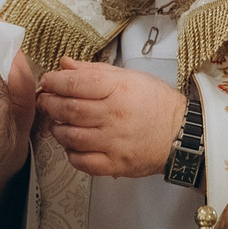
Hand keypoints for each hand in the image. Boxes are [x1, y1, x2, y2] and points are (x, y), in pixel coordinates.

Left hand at [36, 58, 187, 178]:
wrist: (182, 134)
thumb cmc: (156, 103)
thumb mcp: (129, 77)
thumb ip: (94, 71)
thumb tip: (65, 64)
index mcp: (119, 89)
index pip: (77, 83)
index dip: (55, 81)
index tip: (48, 81)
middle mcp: (115, 115)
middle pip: (69, 109)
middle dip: (50, 104)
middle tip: (46, 101)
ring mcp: (114, 142)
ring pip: (71, 136)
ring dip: (57, 129)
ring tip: (57, 123)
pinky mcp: (115, 164)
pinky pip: (82, 161)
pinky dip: (71, 154)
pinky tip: (72, 145)